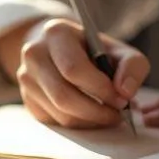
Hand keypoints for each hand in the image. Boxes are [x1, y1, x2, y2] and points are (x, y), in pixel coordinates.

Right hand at [0, 18, 149, 127]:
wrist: (60, 49)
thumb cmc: (94, 50)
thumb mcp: (118, 49)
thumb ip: (132, 65)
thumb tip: (125, 92)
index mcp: (56, 33)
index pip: (74, 69)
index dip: (101, 89)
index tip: (122, 100)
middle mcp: (34, 54)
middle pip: (64, 96)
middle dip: (97, 112)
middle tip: (118, 115)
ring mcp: (26, 79)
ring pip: (60, 114)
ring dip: (90, 121)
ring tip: (108, 115)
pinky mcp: (28, 100)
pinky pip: (55, 122)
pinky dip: (79, 125)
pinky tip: (92, 115)